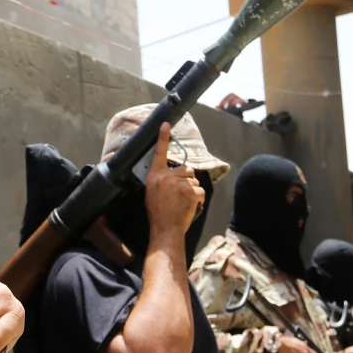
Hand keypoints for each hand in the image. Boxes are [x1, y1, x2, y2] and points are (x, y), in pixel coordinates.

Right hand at [142, 123, 206, 240]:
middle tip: (179, 196)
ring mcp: (178, 183)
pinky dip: (198, 200)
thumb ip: (161, 180)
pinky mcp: (189, 190)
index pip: (159, 153)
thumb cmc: (158, 213)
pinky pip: (200, 191)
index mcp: (155, 176)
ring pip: (194, 181)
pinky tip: (189, 206)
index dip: (163, 138)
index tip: (166, 124)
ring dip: (192, 191)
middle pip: (186, 169)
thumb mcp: (152, 193)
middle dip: (187, 181)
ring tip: (182, 203)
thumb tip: (172, 176)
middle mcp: (165, 176)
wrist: (165, 229)